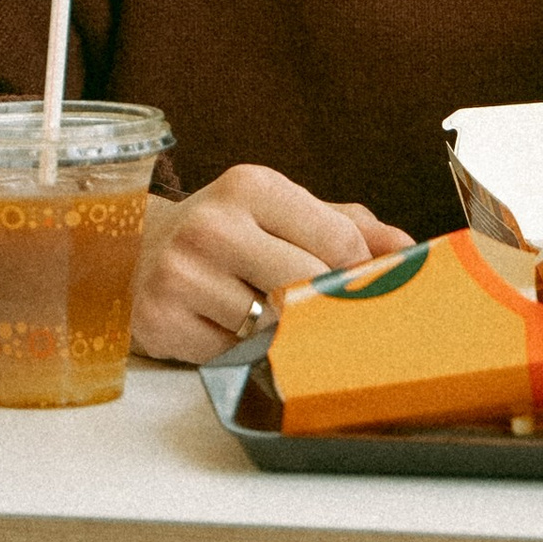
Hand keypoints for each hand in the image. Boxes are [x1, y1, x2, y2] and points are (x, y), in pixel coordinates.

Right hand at [131, 167, 414, 364]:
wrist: (133, 251)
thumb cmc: (227, 233)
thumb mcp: (283, 212)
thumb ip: (349, 226)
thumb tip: (410, 252)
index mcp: (253, 186)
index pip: (339, 240)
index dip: (359, 273)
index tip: (359, 288)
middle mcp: (214, 225)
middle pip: (308, 285)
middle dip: (324, 307)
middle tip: (329, 317)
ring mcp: (182, 274)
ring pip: (271, 327)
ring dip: (282, 335)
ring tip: (273, 321)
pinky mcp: (162, 320)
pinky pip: (231, 355)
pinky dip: (241, 353)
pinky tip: (228, 331)